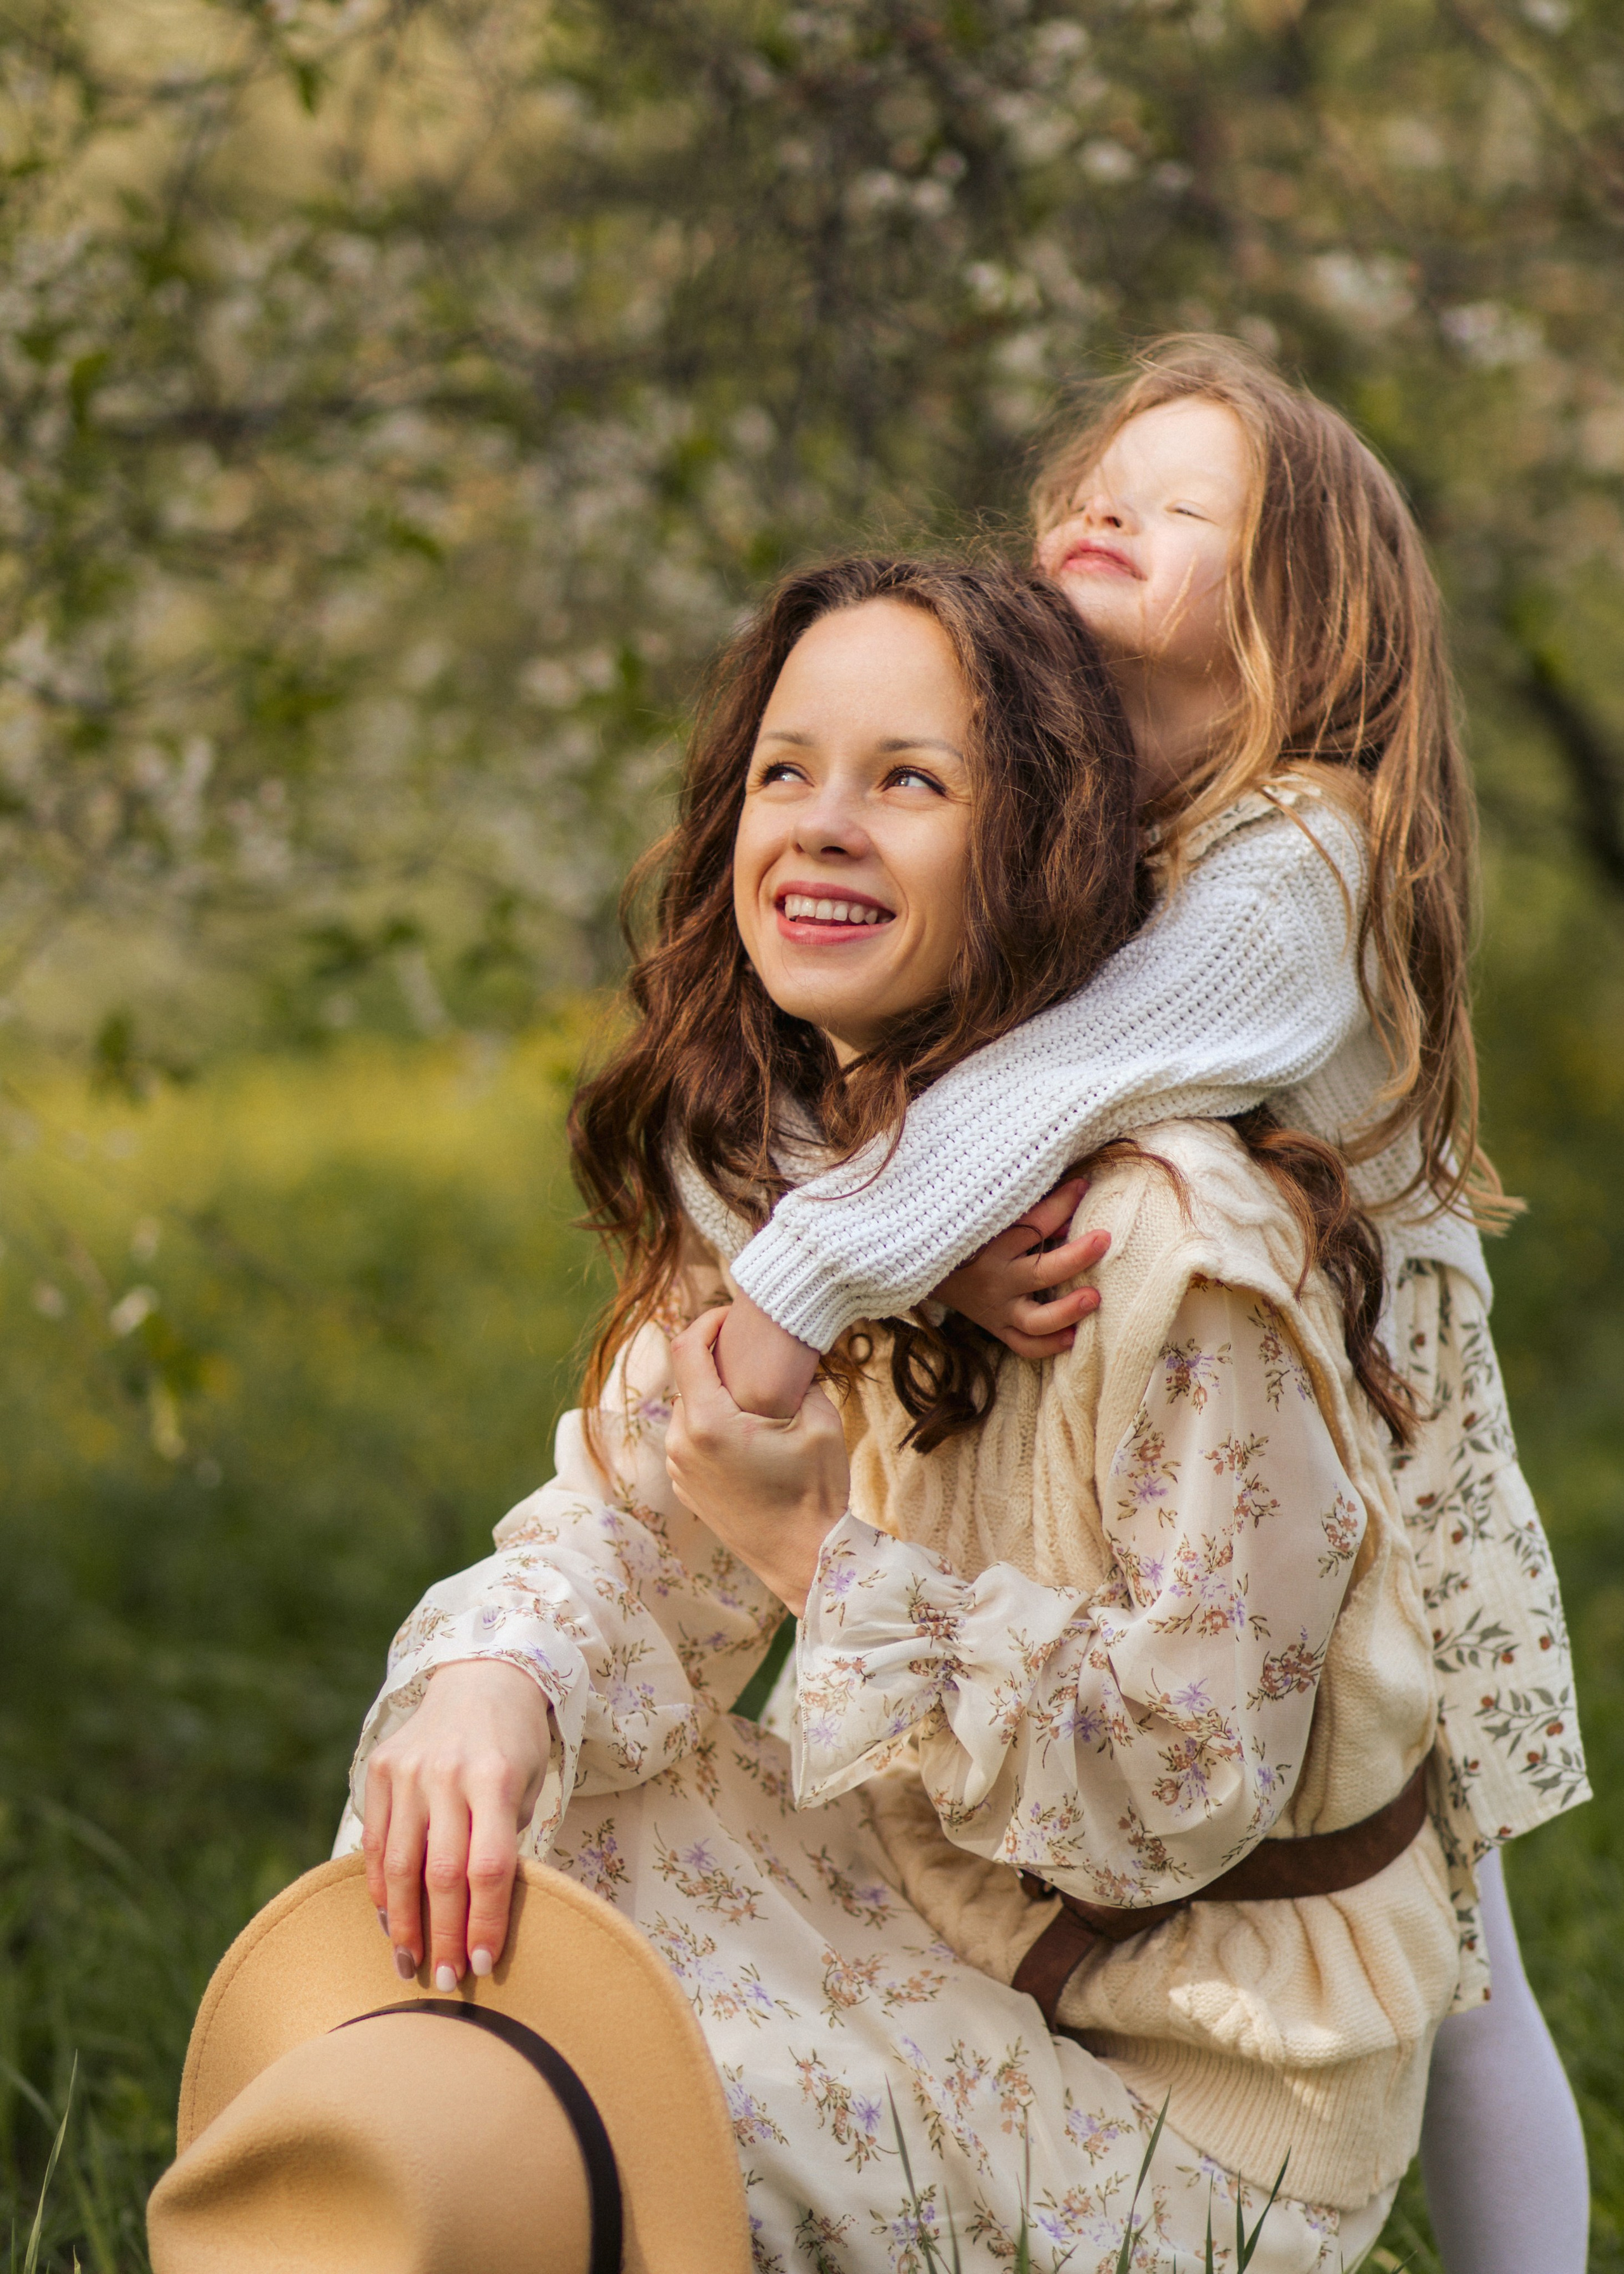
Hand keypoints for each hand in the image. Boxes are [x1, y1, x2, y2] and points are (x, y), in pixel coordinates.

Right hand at [362, 1657, 550, 1987]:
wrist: (483, 1676)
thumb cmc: (516, 1744)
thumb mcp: (528, 1786)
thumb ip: (503, 1842)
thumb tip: (480, 1919)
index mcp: (495, 1778)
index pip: (488, 1868)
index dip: (484, 1923)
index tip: (484, 1966)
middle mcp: (448, 1773)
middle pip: (440, 1874)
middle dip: (443, 1935)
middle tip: (445, 1981)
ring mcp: (408, 1769)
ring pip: (400, 1864)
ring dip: (403, 1923)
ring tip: (408, 1964)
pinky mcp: (380, 1767)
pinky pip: (376, 1840)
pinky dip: (381, 1885)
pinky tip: (389, 1918)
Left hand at [667, 1306, 848, 1613]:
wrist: (805, 1559)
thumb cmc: (816, 1492)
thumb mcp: (819, 1422)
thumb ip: (798, 1379)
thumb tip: (790, 1353)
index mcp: (708, 1424)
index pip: (687, 1347)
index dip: (709, 1319)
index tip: (734, 1314)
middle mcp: (681, 1444)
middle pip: (686, 1376)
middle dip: (715, 1356)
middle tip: (751, 1347)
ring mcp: (679, 1469)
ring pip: (686, 1407)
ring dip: (713, 1392)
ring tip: (751, 1391)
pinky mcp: (685, 1487)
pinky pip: (688, 1438)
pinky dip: (709, 1423)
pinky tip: (745, 1428)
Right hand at [933, 1176, 1108, 1359]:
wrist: (928, 1271)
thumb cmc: (967, 1236)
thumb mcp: (988, 1218)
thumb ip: (1027, 1211)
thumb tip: (1073, 1205)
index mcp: (991, 1245)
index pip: (1032, 1224)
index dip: (1060, 1204)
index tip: (1083, 1186)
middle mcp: (995, 1280)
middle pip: (1040, 1273)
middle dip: (1074, 1257)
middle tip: (1104, 1239)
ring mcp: (998, 1309)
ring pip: (1035, 1320)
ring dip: (1066, 1310)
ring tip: (1094, 1297)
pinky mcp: (998, 1329)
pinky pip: (1024, 1345)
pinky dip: (1048, 1345)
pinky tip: (1073, 1337)